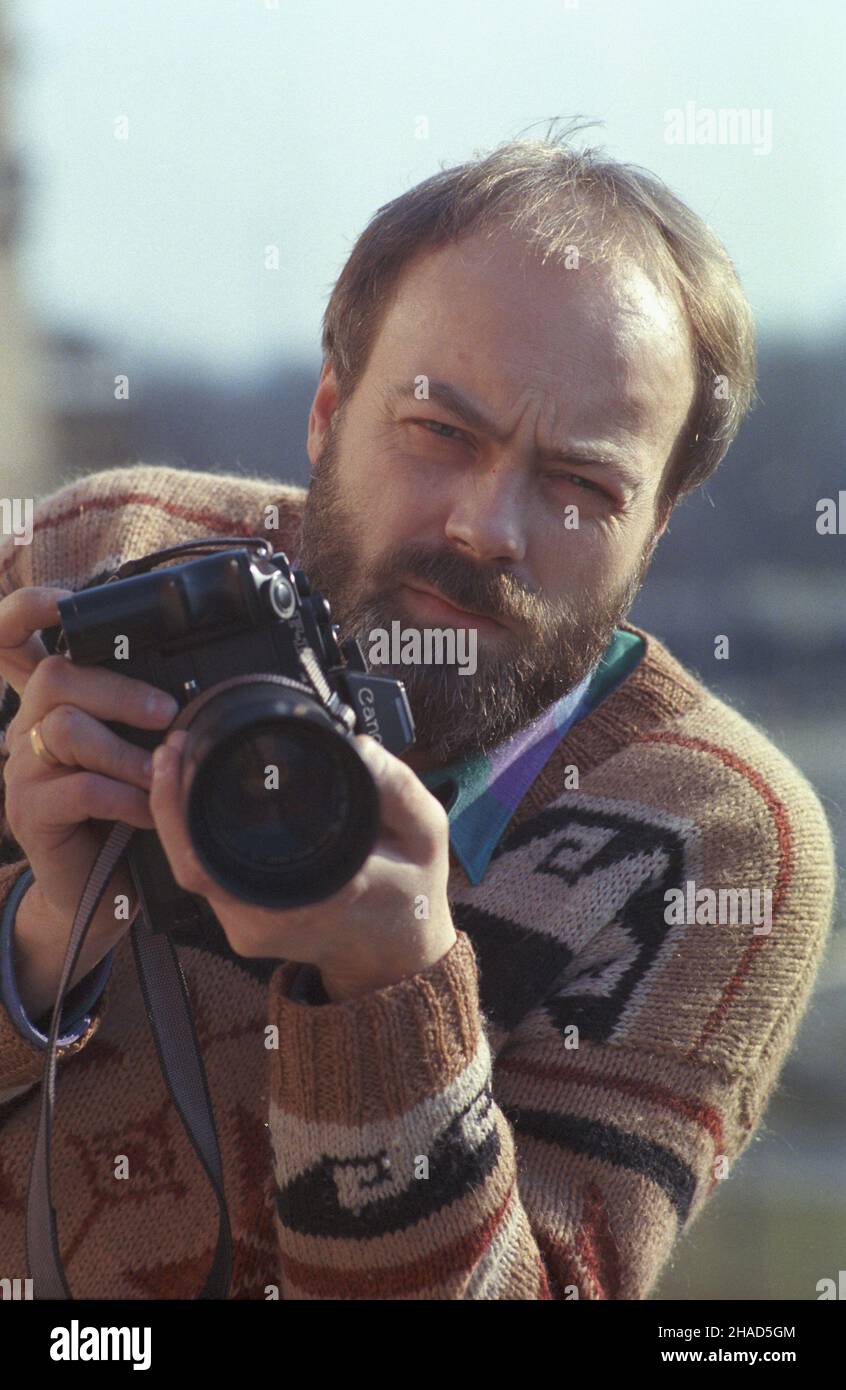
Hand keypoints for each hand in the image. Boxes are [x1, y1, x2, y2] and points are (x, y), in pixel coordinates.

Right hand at [0, 586, 179, 1012]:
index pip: (14, 638)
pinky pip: (76, 789)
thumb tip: (197, 682)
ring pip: (64, 729)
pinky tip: (147, 812)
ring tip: (161, 774)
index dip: (28, 608)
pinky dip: (122, 797)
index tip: (62, 598)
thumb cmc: (123, 812)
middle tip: (167, 714)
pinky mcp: (28, 813)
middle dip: (118, 690)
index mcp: (52, 703)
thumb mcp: (135, 752)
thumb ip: (145, 715)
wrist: (97, 892)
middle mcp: (27, 727)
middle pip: (56, 676)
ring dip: (125, 750)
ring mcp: (22, 770)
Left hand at [148, 729, 457, 999]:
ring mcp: (248, 928)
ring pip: (191, 871)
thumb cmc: (410, 897)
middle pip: (186, 862)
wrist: (401, 958)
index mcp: (302, 898)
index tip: (177, 758)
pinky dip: (195, 838)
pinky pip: (206, 878)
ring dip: (179, 819)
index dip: (177, 809)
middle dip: (169, 801)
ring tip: (181, 764)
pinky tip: (197, 800)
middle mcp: (264, 919)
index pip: (207, 861)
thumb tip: (359, 746)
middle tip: (173, 748)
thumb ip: (398, 788)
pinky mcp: (243, 926)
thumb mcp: (426, 834)